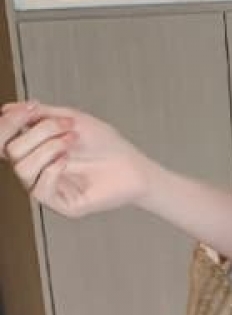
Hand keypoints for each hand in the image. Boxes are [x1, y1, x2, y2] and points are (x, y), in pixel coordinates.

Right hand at [0, 100, 156, 216]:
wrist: (135, 166)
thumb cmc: (108, 145)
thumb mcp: (73, 120)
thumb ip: (41, 115)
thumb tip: (7, 108)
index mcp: (36, 150)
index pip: (3, 140)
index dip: (8, 123)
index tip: (30, 109)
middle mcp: (39, 170)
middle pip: (11, 151)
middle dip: (39, 132)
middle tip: (68, 127)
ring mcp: (50, 188)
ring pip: (22, 169)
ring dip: (48, 149)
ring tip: (72, 141)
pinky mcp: (63, 205)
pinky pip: (39, 190)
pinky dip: (51, 170)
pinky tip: (67, 161)